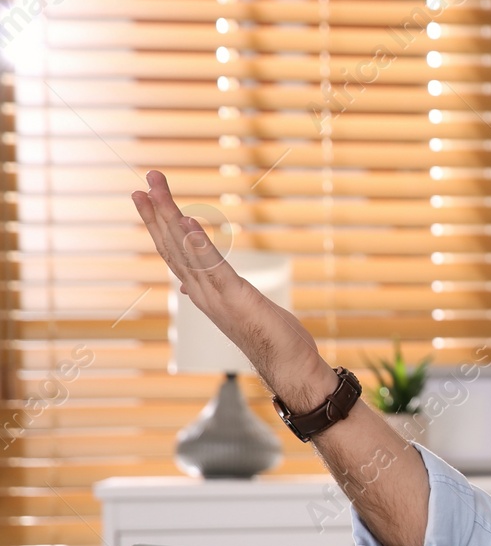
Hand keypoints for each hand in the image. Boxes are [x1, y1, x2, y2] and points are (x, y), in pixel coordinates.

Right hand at [130, 170, 330, 408]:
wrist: (289, 367)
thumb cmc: (268, 338)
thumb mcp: (237, 309)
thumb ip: (213, 292)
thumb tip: (187, 285)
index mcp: (203, 291)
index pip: (173, 252)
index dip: (158, 224)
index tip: (145, 196)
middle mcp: (202, 292)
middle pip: (172, 246)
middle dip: (157, 211)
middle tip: (147, 178)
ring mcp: (216, 296)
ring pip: (185, 251)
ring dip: (170, 217)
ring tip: (156, 189)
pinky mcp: (236, 298)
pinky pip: (212, 267)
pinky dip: (198, 244)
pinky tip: (186, 221)